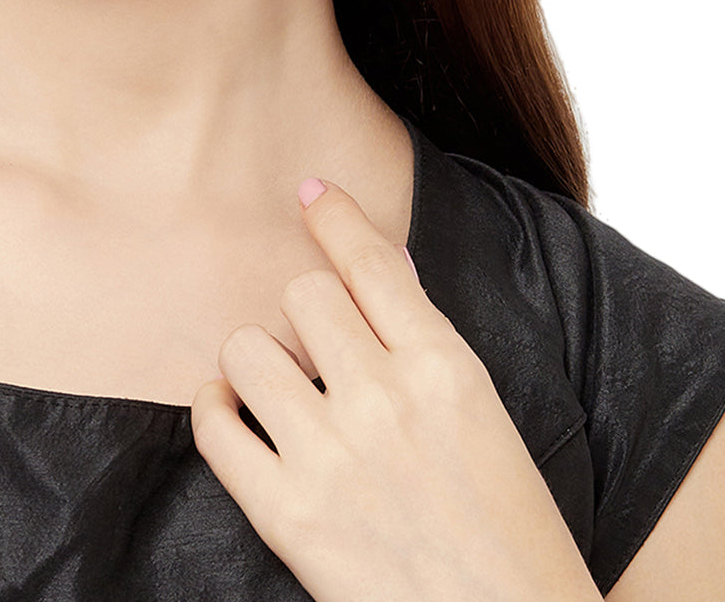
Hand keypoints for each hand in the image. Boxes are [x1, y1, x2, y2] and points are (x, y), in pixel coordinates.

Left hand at [190, 178, 600, 601]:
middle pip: (302, 295)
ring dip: (256, 360)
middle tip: (315, 350)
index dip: (336, 217)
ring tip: (275, 388)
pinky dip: (215, 410)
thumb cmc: (510, 532)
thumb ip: (426, 345)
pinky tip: (233, 415)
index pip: (373, 263)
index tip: (310, 191)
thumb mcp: (489, 419)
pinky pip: (214, 426)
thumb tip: (375, 269)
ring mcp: (331, 456)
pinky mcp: (287, 515)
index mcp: (447, 369)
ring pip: (247, 348)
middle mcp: (384, 400)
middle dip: (304, 315)